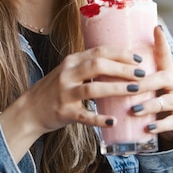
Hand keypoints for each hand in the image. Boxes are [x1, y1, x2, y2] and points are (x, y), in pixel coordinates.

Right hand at [0, 45, 144, 160]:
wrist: (30, 109)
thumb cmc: (55, 90)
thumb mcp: (69, 71)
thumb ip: (89, 65)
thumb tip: (120, 62)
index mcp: (72, 61)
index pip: (99, 51)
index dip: (121, 54)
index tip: (139, 59)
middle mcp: (68, 74)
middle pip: (98, 65)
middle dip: (123, 69)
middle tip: (142, 75)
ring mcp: (65, 93)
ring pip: (93, 88)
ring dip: (117, 89)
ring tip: (135, 91)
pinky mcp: (64, 112)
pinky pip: (84, 115)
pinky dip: (99, 119)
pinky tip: (113, 120)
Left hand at [131, 26, 172, 148]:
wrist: (170, 125)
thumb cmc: (152, 100)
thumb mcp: (145, 86)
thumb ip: (132, 74)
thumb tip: (103, 57)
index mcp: (167, 72)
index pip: (164, 54)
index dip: (161, 41)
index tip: (156, 27)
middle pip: (164, 78)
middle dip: (146, 83)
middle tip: (130, 87)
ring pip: (168, 101)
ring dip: (149, 106)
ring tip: (133, 110)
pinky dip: (160, 125)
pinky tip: (149, 128)